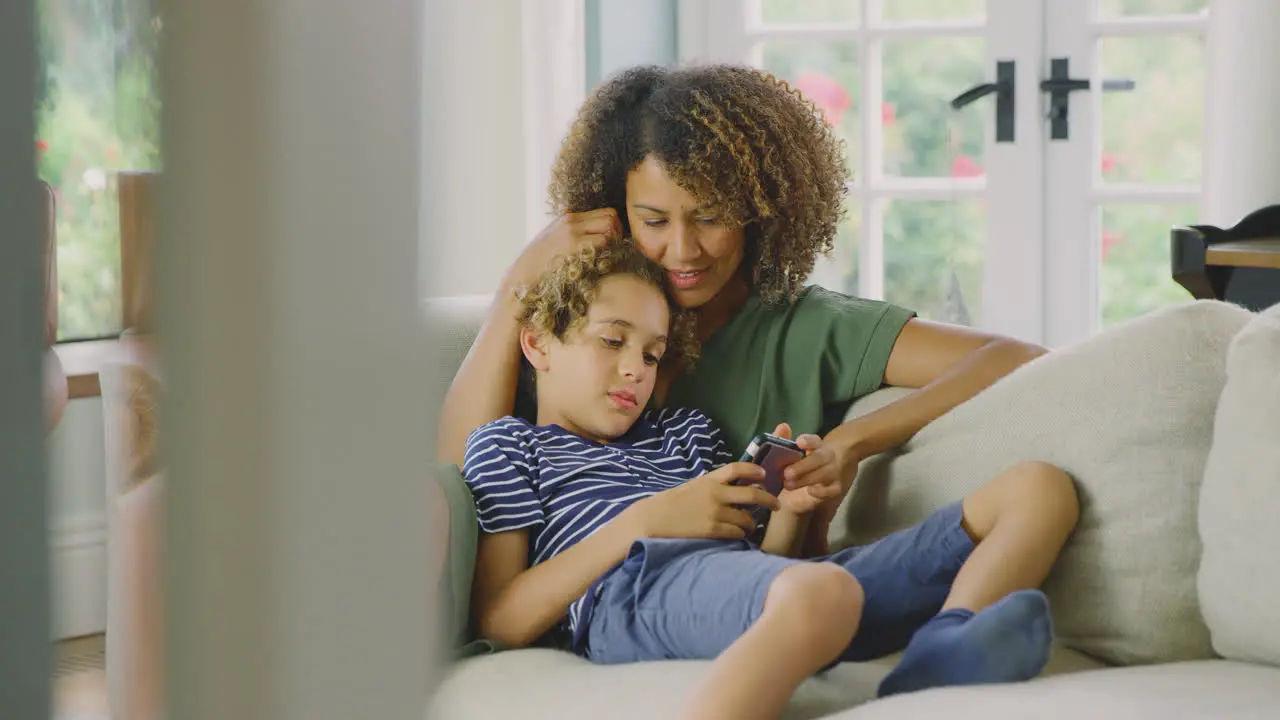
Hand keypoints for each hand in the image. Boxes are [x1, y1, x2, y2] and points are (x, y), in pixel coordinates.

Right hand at [503, 209, 622, 291]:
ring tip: (608, 255)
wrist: (524, 273)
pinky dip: (606, 250)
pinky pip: (602, 241)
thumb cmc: (541, 263)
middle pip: (610, 216)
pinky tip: (601, 260)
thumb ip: (573, 235)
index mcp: (567, 217)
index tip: (613, 241)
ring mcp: (572, 231)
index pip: (604, 212)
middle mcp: (571, 220)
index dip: (615, 226)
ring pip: (609, 227)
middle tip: (615, 249)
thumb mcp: (554, 240)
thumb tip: (596, 238)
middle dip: (618, 232)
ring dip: (613, 242)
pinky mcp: (573, 244)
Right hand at [624, 462, 779, 540]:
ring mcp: (715, 512)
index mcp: (709, 480)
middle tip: (776, 504)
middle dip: (769, 500)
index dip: (754, 470)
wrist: (653, 519)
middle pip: (753, 494)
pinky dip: (741, 534)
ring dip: (753, 523)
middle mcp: (716, 494)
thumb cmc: (671, 503)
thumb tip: (732, 488)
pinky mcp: (712, 530)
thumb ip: (712, 486)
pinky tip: (739, 535)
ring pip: (747, 518)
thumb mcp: (692, 487)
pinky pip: (736, 533)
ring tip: (752, 525)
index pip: (737, 468)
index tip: (764, 475)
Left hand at [770, 424, 845, 514]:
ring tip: (788, 484)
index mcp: (817, 446)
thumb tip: (783, 427)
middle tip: (786, 473)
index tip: (799, 442)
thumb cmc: (805, 461)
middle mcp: (827, 457)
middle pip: (818, 458)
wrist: (827, 474)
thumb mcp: (795, 450)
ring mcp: (834, 472)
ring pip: (823, 474)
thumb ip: (784, 439)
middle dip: (803, 466)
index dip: (808, 441)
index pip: (815, 441)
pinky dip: (822, 491)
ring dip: (806, 479)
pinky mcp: (836, 488)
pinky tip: (810, 491)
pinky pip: (832, 490)